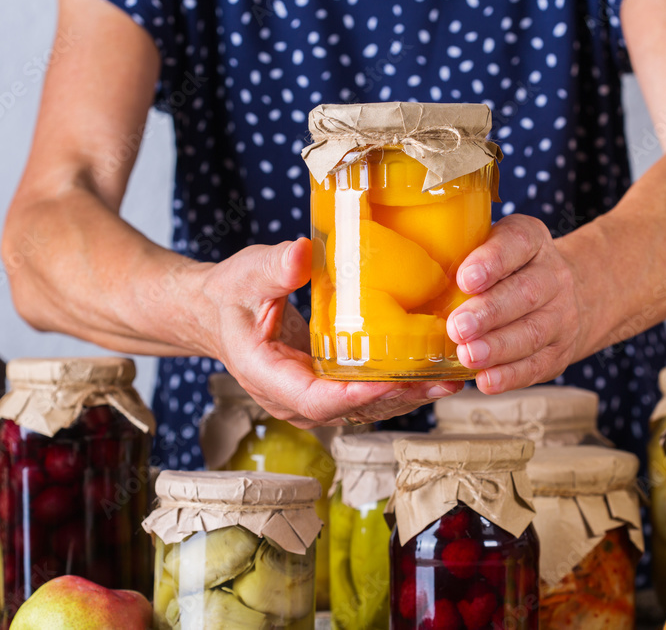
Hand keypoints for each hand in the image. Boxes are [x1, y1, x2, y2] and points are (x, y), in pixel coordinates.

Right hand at [198, 238, 461, 426]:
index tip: (395, 379)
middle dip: (399, 398)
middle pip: (351, 411)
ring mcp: (309, 400)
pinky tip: (430, 373)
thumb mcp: (246, 274)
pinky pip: (363, 397)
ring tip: (451, 379)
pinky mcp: (325, 390)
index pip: (317, 400)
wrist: (215, 313)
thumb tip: (302, 255)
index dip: (358, 395)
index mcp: (268, 377)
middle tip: (444, 380)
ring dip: (407, 397)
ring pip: (363, 409)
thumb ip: (272, 268)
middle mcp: (291, 399)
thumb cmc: (230, 294)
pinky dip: (396, 388)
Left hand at [446, 215, 584, 393]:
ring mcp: (561, 315)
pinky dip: (510, 376)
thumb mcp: (493, 247)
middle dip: (490, 312)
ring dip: (498, 348)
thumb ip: (462, 254)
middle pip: (525, 293)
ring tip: (468, 356)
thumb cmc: (508, 270)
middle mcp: (553, 276)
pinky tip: (486, 380)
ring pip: (533, 332)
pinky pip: (537, 365)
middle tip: (457, 327)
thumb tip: (409, 272)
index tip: (464, 279)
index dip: (492, 261)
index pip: (518, 243)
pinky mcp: (559, 351)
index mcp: (532, 241)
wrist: (568, 295)